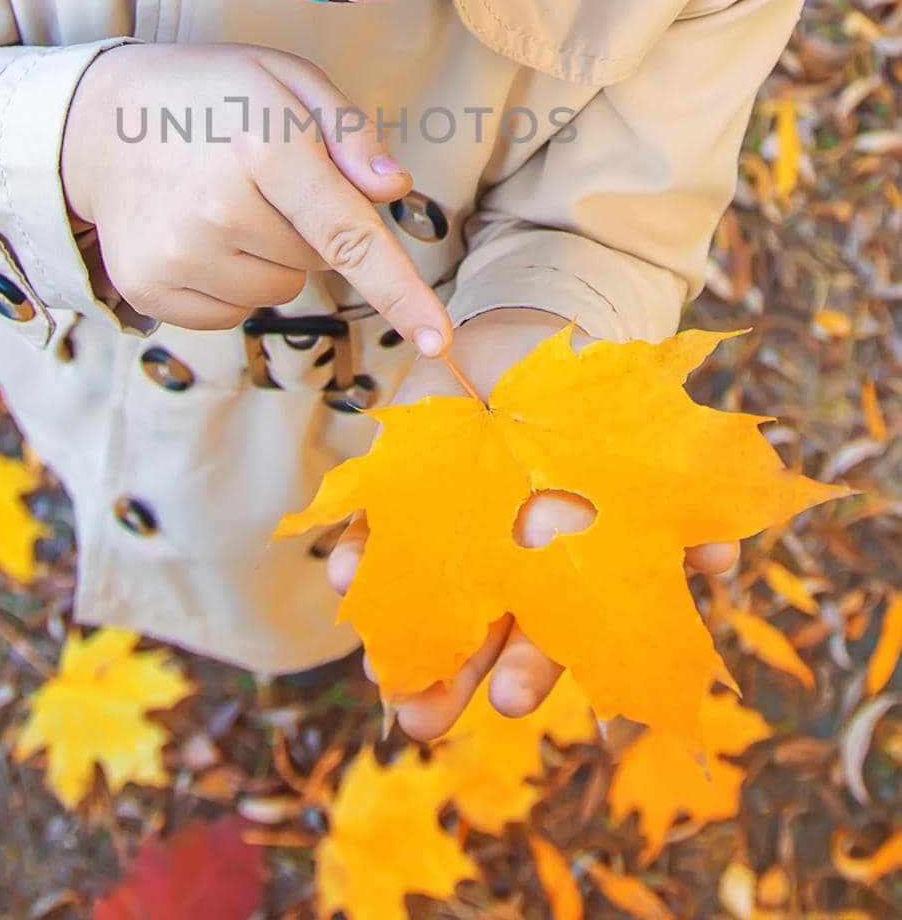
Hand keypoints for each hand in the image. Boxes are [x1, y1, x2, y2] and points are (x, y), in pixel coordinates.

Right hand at [59, 42, 451, 350]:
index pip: (347, 233)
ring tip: (224, 201)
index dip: (399, 290)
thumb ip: (348, 131)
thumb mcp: (284, 78)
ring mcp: (179, 256)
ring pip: (279, 291)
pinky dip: (230, 282)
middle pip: (319, 261)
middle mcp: (218, 209)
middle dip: (308, 226)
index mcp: (263, 146)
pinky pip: (232, 314)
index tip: (438, 339)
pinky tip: (198, 234)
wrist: (95, 120)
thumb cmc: (208, 94)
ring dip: (269, 256)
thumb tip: (394, 189)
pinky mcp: (151, 290)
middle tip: (259, 177)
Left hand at [327, 307, 740, 741]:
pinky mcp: (397, 487)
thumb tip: (723, 558)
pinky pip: (369, 528)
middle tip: (418, 720)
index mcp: (556, 578)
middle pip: (471, 641)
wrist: (528, 344)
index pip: (543, 643)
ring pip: (417, 595)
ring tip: (372, 665)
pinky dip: (355, 551)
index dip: (526, 672)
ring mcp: (442, 530)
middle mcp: (495, 569)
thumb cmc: (595, 413)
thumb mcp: (643, 457)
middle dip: (448, 679)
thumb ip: (679, 508)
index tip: (507, 702)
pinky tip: (341, 571)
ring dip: (394, 627)